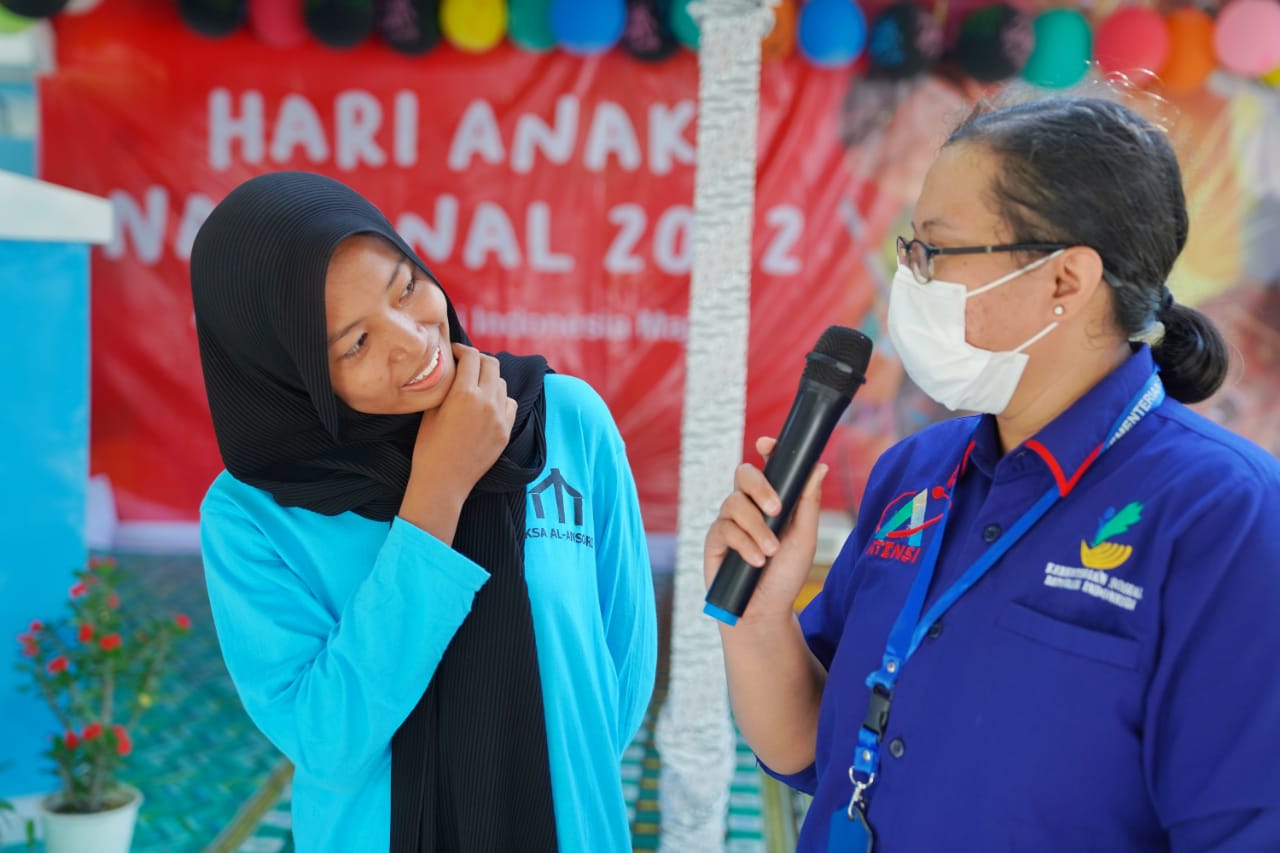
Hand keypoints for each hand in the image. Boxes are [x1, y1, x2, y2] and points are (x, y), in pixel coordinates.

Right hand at [407, 343, 515, 504]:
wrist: (443, 482)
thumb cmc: (428, 446)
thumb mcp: (430, 410)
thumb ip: (444, 386)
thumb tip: (451, 367)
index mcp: (464, 394)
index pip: (471, 356)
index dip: (462, 349)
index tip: (455, 352)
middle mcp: (486, 402)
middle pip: (491, 364)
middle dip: (478, 360)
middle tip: (466, 364)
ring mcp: (499, 417)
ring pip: (502, 383)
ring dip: (489, 379)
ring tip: (476, 385)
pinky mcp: (505, 431)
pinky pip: (510, 404)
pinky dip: (500, 399)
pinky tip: (488, 404)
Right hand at [704, 436, 826, 623]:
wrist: (765, 611)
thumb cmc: (786, 575)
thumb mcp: (804, 537)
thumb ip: (807, 502)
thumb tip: (819, 465)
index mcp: (771, 500)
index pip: (767, 466)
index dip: (767, 451)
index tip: (767, 444)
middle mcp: (748, 506)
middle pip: (743, 474)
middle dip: (759, 487)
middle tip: (776, 509)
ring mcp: (729, 521)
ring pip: (734, 502)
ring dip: (756, 527)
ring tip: (770, 552)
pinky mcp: (714, 540)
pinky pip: (724, 528)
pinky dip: (743, 543)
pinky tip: (755, 561)